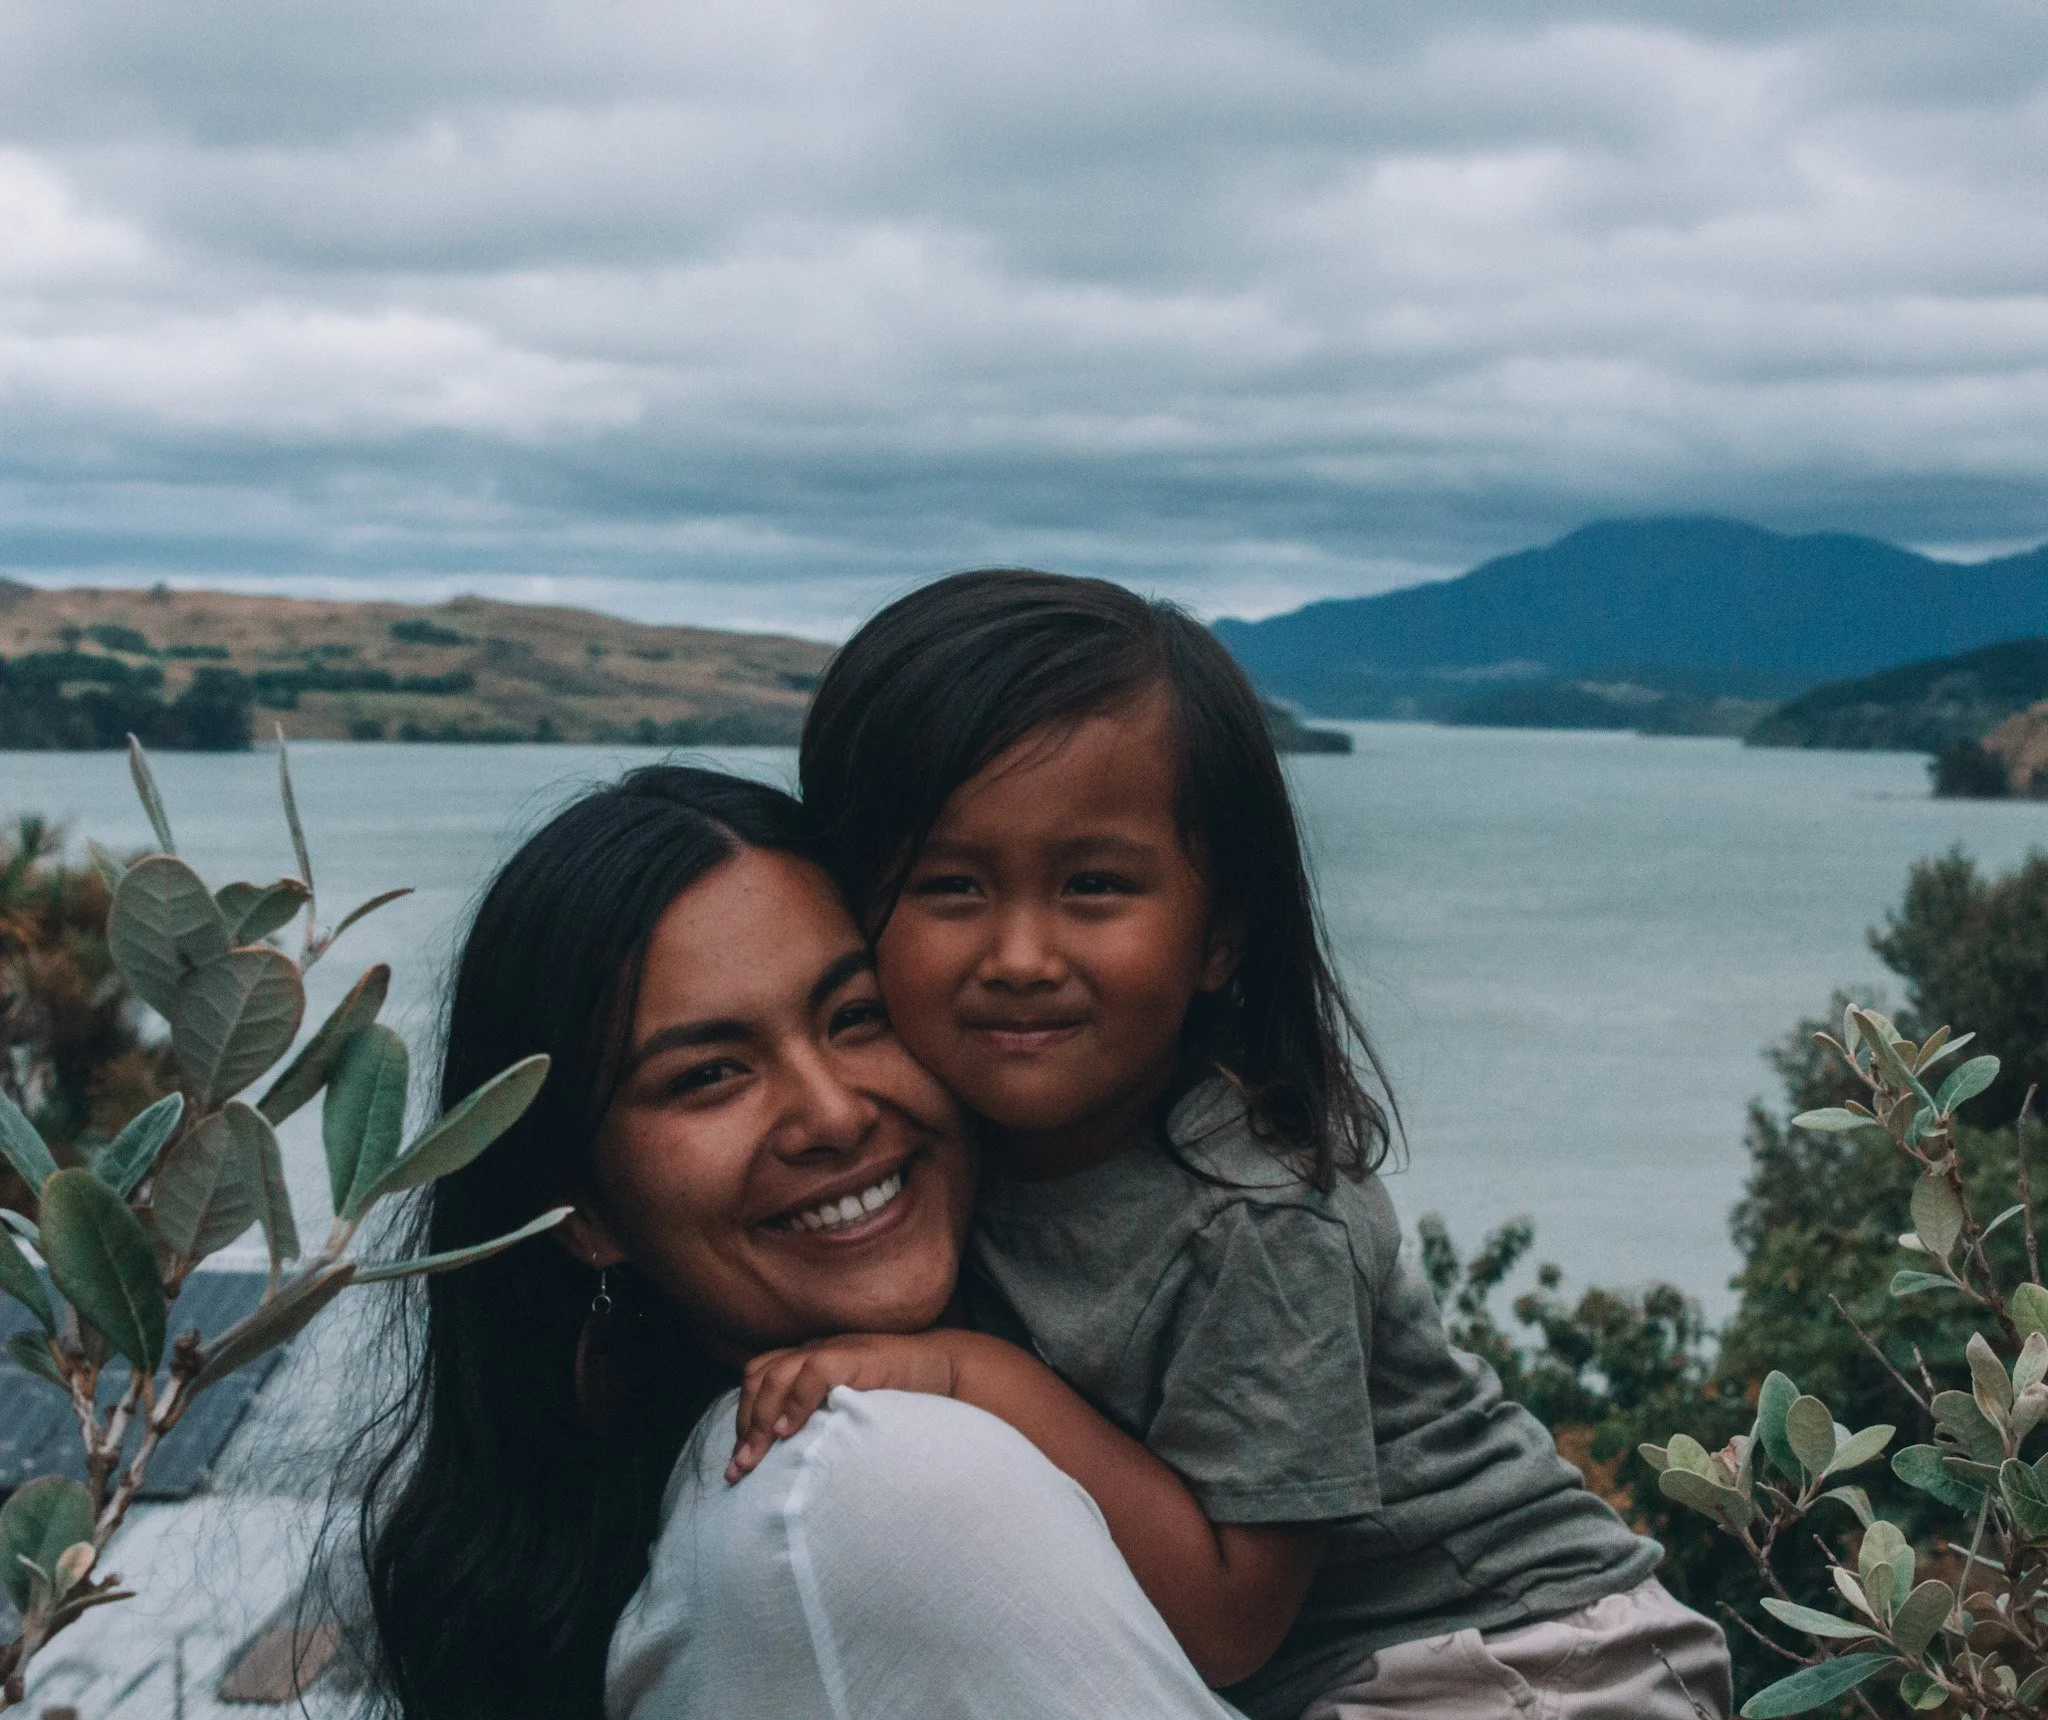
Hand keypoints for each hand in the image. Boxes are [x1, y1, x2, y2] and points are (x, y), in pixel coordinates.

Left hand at [727, 1332, 963, 1481]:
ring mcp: (835, 1349)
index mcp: (811, 1361)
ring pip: (776, 1374)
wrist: (945, 1371)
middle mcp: (816, 1350)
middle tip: (741, 1469)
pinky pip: (813, 1371)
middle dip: (744, 1424)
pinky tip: (788, 1432)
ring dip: (761, 1418)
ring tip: (759, 1455)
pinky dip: (795, 1402)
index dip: (744, 1419)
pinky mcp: (856, 1356)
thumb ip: (820, 1425)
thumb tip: (787, 1465)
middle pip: (759, 1376)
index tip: (740, 1465)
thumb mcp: (849, 1413)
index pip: (759, 1379)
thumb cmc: (900, 1400)